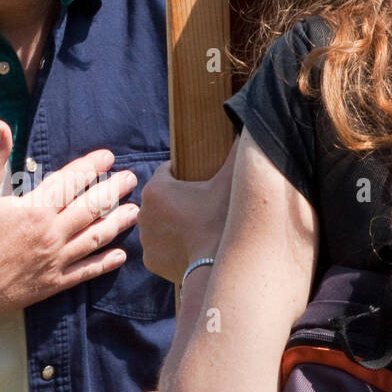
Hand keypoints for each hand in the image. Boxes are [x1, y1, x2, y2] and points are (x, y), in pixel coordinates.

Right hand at [0, 120, 138, 326]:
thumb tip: (0, 125)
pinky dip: (105, 263)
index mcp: (34, 210)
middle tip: (131, 179)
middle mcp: (51, 234)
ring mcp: (55, 261)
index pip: (71, 181)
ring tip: (135, 211)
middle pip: (91, 208)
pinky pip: (86, 272)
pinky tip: (121, 255)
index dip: (91, 167)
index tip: (107, 156)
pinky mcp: (52, 283)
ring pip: (95, 238)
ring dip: (118, 223)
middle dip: (113, 190)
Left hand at [137, 141, 237, 285]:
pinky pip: (162, 246)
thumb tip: (248, 124)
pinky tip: (191, 245)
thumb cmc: (222, 221)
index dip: (185, 174)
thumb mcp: (230, 182)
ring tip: (198, 226)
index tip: (201, 181)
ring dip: (173, 222)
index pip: (168, 171)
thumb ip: (237, 151)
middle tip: (203, 205)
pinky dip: (173, 245)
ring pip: (160, 222)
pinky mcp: (151, 260)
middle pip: (162, 198)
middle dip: (178, 198)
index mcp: (156, 188)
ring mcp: (145, 238)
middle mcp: (143, 212)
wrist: (217, 268)